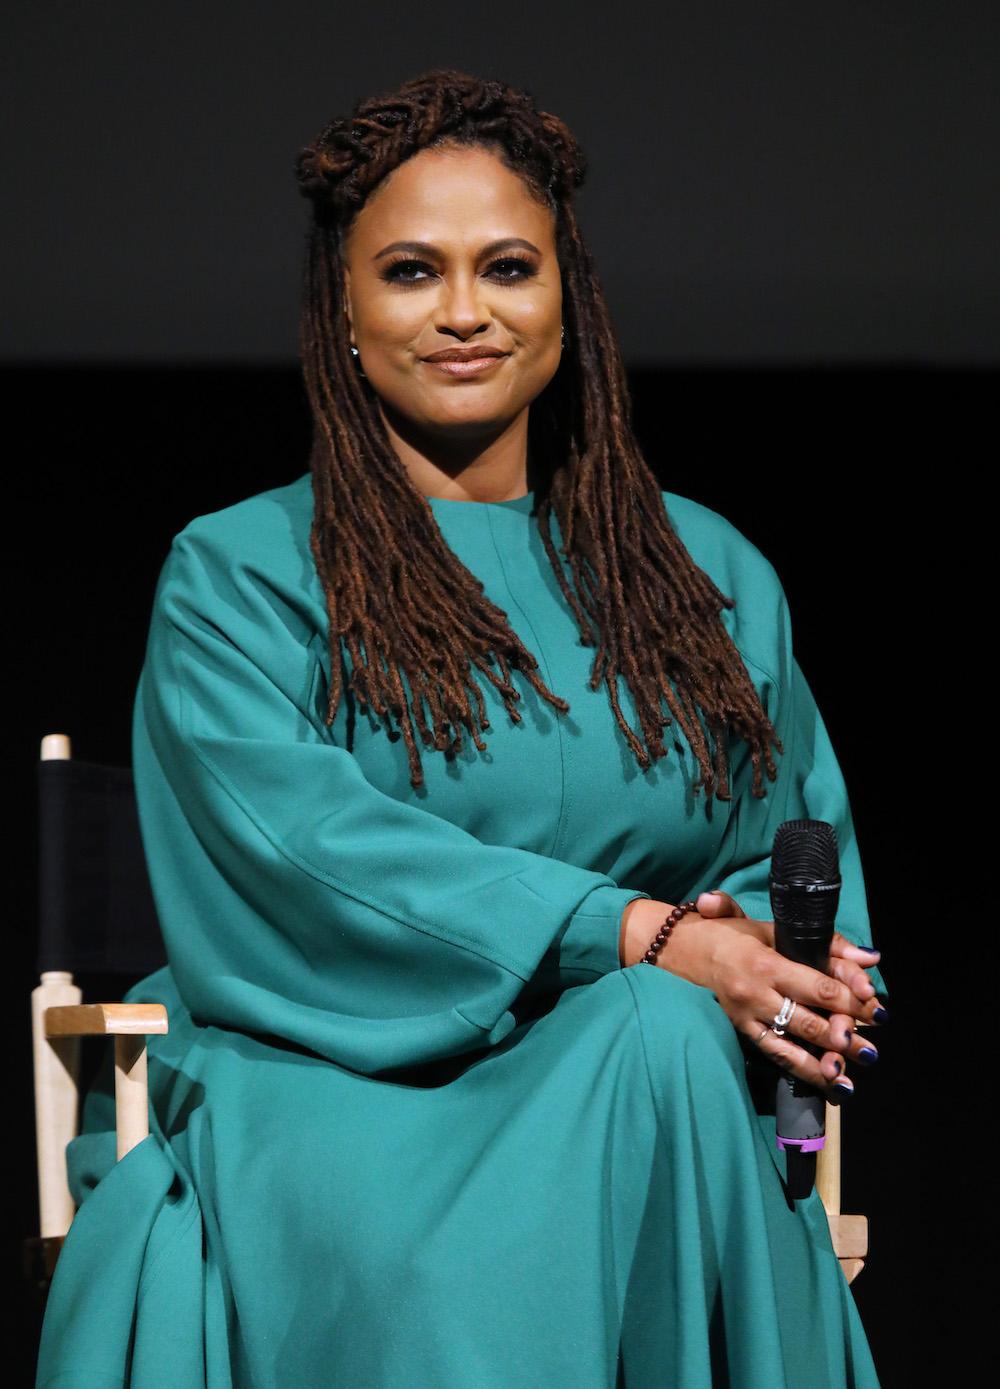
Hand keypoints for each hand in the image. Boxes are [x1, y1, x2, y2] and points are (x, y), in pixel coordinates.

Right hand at [693, 888, 883, 1097]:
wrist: (680, 948)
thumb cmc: (731, 933)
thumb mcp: (774, 928)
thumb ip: (826, 942)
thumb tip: (869, 956)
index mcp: (767, 963)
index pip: (819, 988)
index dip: (851, 1001)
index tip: (876, 1009)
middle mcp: (757, 994)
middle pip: (810, 1022)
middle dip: (844, 1037)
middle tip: (871, 1050)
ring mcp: (748, 1017)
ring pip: (793, 1046)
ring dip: (826, 1063)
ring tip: (853, 1075)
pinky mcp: (741, 1031)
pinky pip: (776, 1055)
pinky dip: (804, 1070)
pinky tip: (829, 1084)